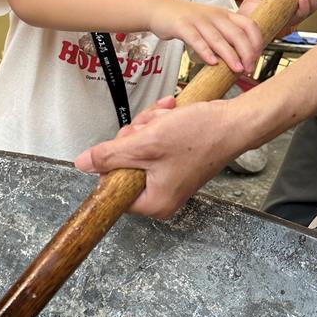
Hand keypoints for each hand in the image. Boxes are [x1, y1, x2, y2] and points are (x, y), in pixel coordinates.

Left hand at [74, 99, 242, 217]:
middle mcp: (161, 196)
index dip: (114, 161)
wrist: (235, 121)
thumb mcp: (145, 143)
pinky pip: (152, 143)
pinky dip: (158, 125)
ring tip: (164, 117)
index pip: (113, 188)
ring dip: (146, 126)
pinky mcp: (174, 162)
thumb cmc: (200, 136)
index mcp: (154, 203)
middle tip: (149, 127)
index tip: (128, 143)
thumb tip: (82, 164)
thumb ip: (109, 156)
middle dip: (134, 137)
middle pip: (124, 165)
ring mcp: (168, 179)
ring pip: (137, 149)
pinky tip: (169, 113)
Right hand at [147, 0, 262, 73]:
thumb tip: (241, 57)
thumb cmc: (186, 21)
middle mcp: (214, 15)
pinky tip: (212, 62)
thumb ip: (224, 36)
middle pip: (237, 33)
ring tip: (237, 69)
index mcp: (224, 14)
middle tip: (249, 69)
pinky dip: (205, 52)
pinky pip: (196, 40)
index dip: (256, 42)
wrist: (159, 10)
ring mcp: (198, 20)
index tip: (257, 58)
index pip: (249, 25)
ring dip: (230, 55)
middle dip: (247, 52)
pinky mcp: (182, 26)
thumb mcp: (210, 24)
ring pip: (218, 38)